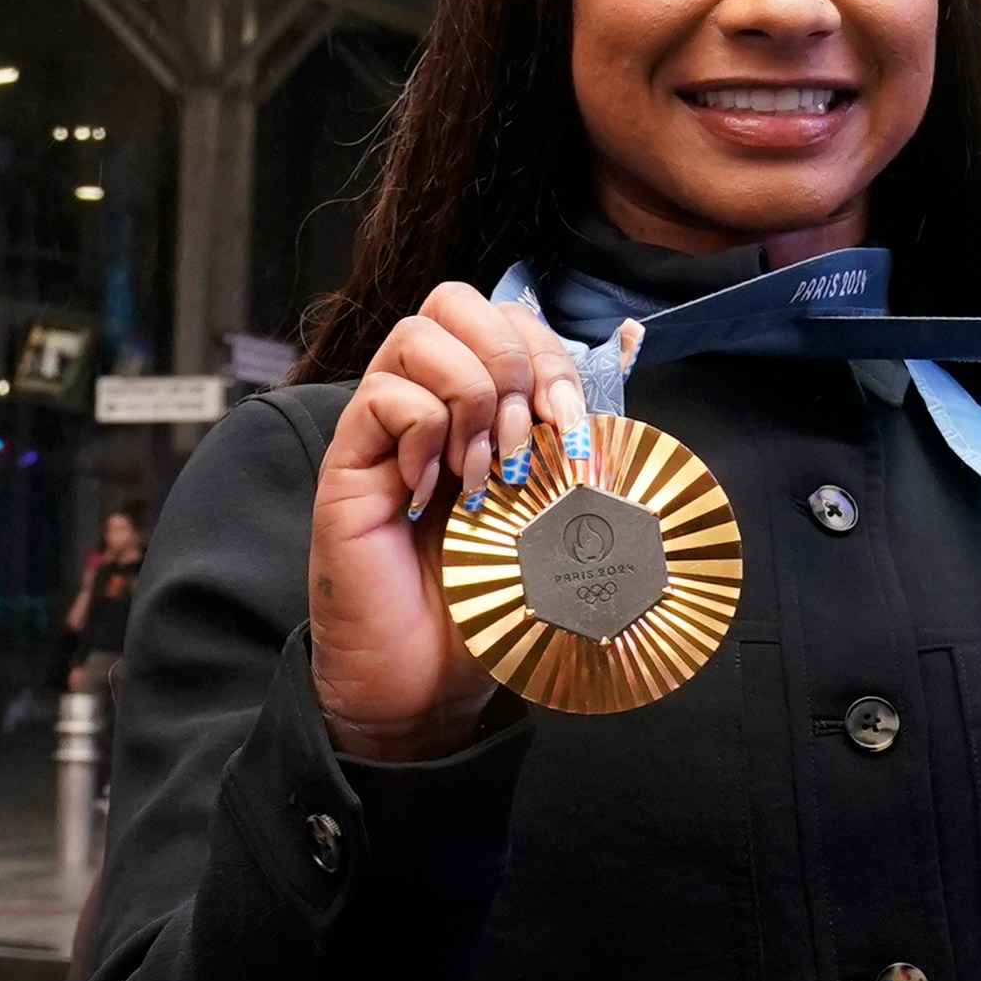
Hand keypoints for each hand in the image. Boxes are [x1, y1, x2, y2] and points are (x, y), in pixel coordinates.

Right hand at [310, 283, 588, 762]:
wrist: (428, 680)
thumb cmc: (490, 603)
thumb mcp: (559, 512)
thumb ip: (584, 437)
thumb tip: (630, 349)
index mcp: (485, 406)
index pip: (510, 319)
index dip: (549, 351)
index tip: (572, 422)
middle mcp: (431, 403)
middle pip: (454, 299)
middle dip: (510, 356)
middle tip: (526, 435)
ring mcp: (386, 429)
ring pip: (416, 334)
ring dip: (471, 393)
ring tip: (483, 468)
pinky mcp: (350, 462)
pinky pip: (382, 395)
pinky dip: (423, 431)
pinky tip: (433, 490)